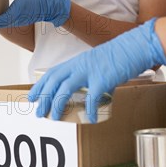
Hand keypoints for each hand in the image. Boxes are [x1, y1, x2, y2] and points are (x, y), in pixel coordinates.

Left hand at [29, 18, 165, 122]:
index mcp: (76, 62)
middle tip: (38, 113)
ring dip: (58, 105)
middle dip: (44, 98)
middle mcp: (79, 66)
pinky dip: (89, 110)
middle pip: (54, 82)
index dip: (39, 86)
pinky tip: (89, 119)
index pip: (51, 73)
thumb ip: (90, 79)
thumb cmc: (117, 56)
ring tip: (54, 118)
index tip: (32, 97)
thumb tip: (93, 97)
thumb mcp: (96, 64)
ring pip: (65, 90)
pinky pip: (92, 99)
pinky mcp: (102, 80)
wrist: (133, 47)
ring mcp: (89, 72)